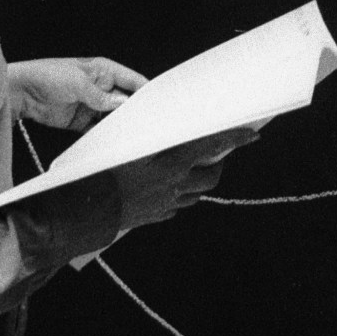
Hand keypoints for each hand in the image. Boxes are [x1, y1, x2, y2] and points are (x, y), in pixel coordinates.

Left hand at [6, 56, 145, 131]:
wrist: (20, 92)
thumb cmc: (47, 75)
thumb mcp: (77, 82)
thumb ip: (101, 96)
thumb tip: (121, 103)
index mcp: (103, 70)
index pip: (131, 80)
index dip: (145, 90)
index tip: (156, 103)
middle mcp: (100, 87)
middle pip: (124, 100)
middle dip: (132, 111)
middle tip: (143, 123)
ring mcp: (90, 104)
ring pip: (112, 117)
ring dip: (118, 125)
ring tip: (128, 135)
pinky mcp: (80, 120)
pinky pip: (96, 129)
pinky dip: (102, 135)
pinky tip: (108, 141)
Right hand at [104, 128, 258, 230]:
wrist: (85, 210)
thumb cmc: (102, 171)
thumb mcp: (126, 142)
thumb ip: (150, 131)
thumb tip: (163, 118)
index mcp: (172, 163)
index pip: (214, 145)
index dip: (235, 138)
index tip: (252, 134)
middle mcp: (175, 186)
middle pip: (212, 176)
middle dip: (218, 164)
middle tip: (214, 154)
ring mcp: (166, 204)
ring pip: (196, 194)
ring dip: (198, 181)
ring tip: (189, 170)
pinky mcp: (154, 217)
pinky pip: (176, 207)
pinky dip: (178, 196)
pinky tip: (167, 188)